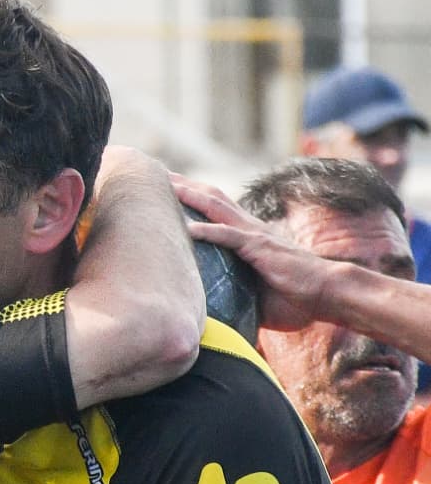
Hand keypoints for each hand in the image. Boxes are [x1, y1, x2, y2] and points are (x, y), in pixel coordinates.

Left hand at [170, 173, 324, 330]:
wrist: (328, 295)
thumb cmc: (295, 298)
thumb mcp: (254, 295)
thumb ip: (232, 292)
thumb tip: (207, 309)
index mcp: (247, 236)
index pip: (214, 210)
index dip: (191, 197)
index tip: (165, 189)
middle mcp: (249, 228)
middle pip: (210, 198)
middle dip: (183, 185)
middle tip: (156, 174)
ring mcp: (255, 236)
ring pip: (216, 208)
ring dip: (190, 195)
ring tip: (165, 186)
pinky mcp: (261, 248)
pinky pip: (230, 237)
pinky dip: (208, 231)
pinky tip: (188, 229)